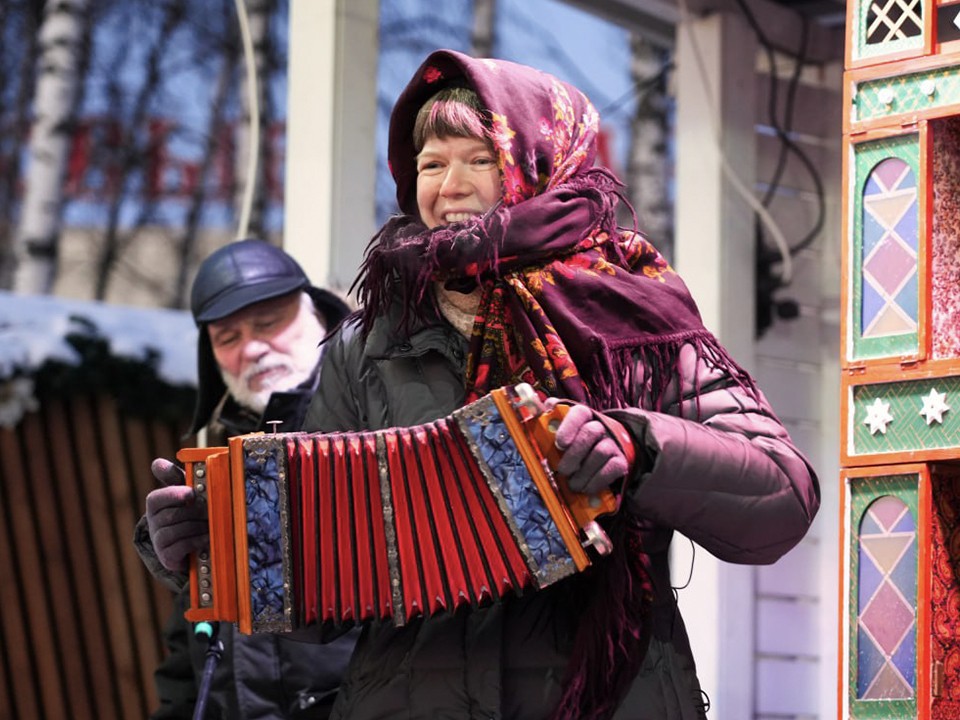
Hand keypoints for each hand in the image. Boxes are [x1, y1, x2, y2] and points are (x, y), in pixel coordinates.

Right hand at [145, 458, 207, 572]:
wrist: (191, 544)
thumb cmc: (189, 511)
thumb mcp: (184, 492)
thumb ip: (173, 477)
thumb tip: (157, 463)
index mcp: (156, 505)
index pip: (156, 499)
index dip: (173, 495)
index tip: (191, 492)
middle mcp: (153, 523)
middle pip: (170, 515)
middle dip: (194, 512)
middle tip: (211, 509)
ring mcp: (159, 542)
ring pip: (175, 531)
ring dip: (197, 526)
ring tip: (211, 523)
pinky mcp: (167, 558)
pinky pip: (179, 547)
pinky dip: (195, 541)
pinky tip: (206, 537)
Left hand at [554, 404, 634, 494]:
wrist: (609, 451)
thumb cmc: (578, 441)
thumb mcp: (563, 430)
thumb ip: (551, 418)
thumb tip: (542, 406)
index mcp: (584, 416)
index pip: (579, 412)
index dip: (569, 426)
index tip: (560, 444)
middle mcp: (601, 425)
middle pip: (591, 431)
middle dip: (575, 454)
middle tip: (563, 471)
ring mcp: (613, 442)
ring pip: (601, 452)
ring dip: (584, 472)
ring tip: (573, 484)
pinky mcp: (622, 460)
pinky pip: (613, 468)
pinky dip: (597, 481)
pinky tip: (587, 488)